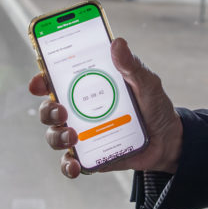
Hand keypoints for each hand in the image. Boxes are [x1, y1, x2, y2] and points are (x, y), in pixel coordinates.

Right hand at [28, 37, 182, 178]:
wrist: (169, 141)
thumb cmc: (154, 105)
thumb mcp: (147, 83)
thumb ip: (131, 66)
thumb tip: (118, 43)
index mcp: (88, 86)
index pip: (56, 80)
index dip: (41, 80)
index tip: (39, 83)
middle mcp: (79, 109)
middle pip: (49, 108)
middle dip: (48, 110)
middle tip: (62, 111)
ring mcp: (82, 134)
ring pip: (54, 135)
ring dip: (56, 136)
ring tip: (72, 137)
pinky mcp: (88, 156)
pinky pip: (69, 162)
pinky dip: (66, 165)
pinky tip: (74, 165)